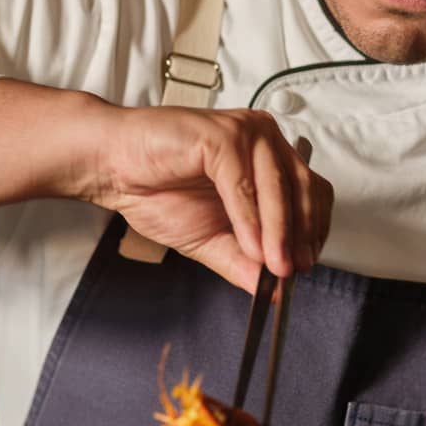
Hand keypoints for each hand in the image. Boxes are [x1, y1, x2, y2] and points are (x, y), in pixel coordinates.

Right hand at [80, 105, 333, 291]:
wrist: (111, 167)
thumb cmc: (156, 189)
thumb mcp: (210, 239)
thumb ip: (243, 261)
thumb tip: (274, 292)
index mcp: (268, 157)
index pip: (311, 193)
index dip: (314, 231)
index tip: (304, 266)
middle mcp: (264, 138)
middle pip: (304, 189)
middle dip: (300, 236)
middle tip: (291, 273)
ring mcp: (245, 133)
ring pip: (278, 187)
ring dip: (279, 233)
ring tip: (274, 268)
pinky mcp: (222, 136)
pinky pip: (245, 184)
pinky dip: (250, 220)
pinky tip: (250, 246)